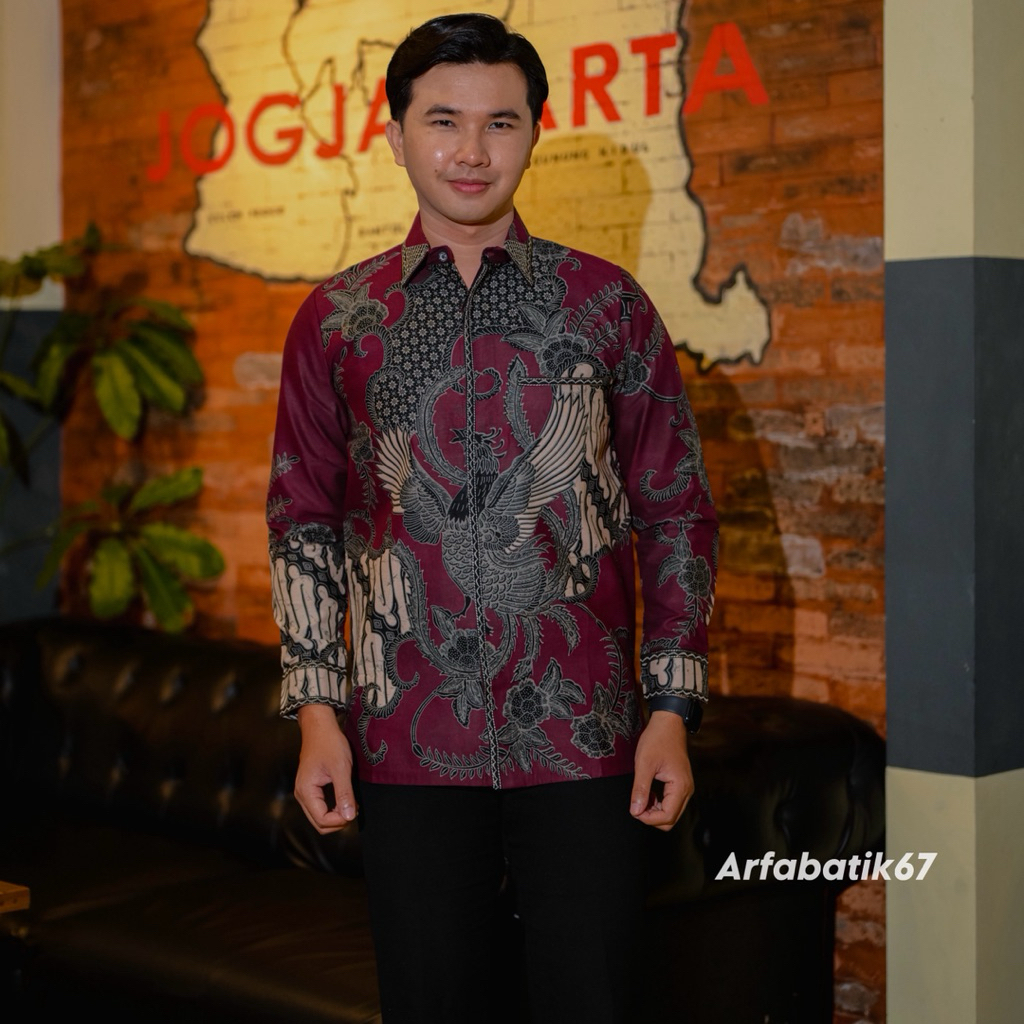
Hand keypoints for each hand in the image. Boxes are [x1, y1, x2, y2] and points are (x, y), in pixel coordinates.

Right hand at [295, 704, 357, 832]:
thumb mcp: (341, 768)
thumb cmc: (329, 743)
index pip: (322, 820)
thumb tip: (349, 816)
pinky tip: (345, 799)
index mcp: (306, 791)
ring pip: (319, 817)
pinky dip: (332, 809)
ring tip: (351, 804)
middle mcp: (301, 794)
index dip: (340, 820)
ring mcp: (304, 792)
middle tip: (355, 809)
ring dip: (336, 816)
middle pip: (319, 823)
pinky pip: (320, 807)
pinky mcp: (310, 788)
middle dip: (338, 821)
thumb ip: (344, 794)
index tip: (355, 810)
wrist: (320, 726)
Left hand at [630, 710, 694, 830]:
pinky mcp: (680, 784)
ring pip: (671, 812)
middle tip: (636, 804)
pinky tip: (648, 793)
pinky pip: (671, 803)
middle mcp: (687, 790)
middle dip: (652, 817)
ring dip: (655, 811)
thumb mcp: (644, 764)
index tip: (634, 809)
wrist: (668, 723)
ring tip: (641, 797)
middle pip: (671, 819)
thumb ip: (640, 789)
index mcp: (680, 786)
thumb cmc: (657, 739)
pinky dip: (659, 804)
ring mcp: (685, 787)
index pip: (667, 816)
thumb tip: (635, 811)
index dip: (649, 818)